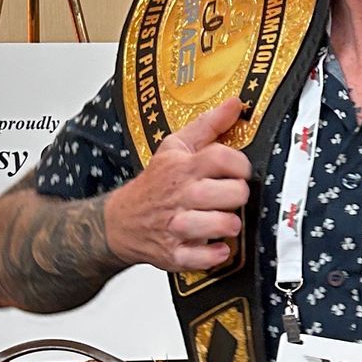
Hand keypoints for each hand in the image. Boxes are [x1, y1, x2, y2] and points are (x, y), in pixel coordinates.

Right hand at [102, 97, 252, 274]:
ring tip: (223, 220)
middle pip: (232, 193)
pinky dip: (216, 254)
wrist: (121, 220)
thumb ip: (208, 125)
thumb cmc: (155, 183)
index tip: (240, 171)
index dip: (241, 165)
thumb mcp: (176, 147)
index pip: (224, 159)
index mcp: (183, 166)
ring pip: (223, 224)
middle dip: (238, 196)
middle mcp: (180, 195)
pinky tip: (216, 245)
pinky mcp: (174, 254)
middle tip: (230, 197)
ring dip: (230, 224)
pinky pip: (206, 258)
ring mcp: (176, 226)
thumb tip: (235, 103)